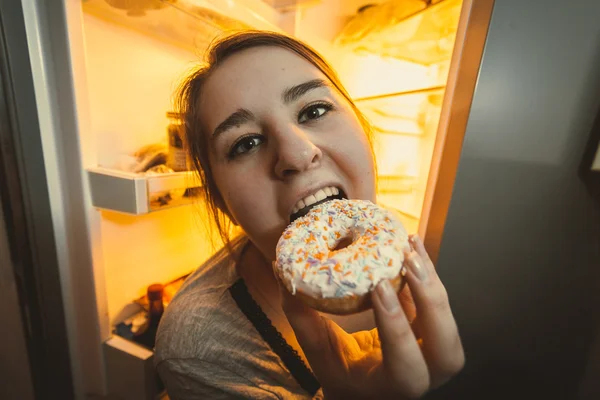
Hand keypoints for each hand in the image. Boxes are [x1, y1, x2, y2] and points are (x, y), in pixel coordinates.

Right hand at [279, 234, 463, 398]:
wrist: (365, 388)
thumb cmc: (340, 373)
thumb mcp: (318, 353)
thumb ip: (301, 318)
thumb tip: (281, 271)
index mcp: (392, 387)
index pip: (406, 366)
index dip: (396, 327)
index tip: (379, 286)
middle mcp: (424, 376)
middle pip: (448, 352)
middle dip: (432, 303)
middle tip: (409, 262)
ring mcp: (434, 352)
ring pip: (448, 322)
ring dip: (433, 282)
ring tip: (411, 244)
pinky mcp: (433, 328)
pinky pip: (438, 301)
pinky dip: (428, 272)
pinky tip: (413, 244)